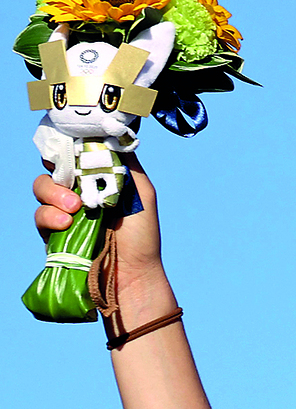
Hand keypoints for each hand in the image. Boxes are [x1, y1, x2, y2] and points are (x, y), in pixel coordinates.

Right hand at [34, 155, 173, 323]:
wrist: (133, 274)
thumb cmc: (141, 234)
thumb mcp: (141, 191)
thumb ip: (125, 163)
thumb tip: (108, 134)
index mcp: (96, 179)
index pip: (72, 154)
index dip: (66, 147)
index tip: (69, 146)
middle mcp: (77, 191)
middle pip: (52, 167)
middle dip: (58, 171)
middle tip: (75, 187)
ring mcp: (64, 211)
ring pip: (41, 187)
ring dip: (54, 195)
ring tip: (74, 209)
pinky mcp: (53, 232)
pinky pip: (40, 215)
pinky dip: (49, 216)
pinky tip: (65, 224)